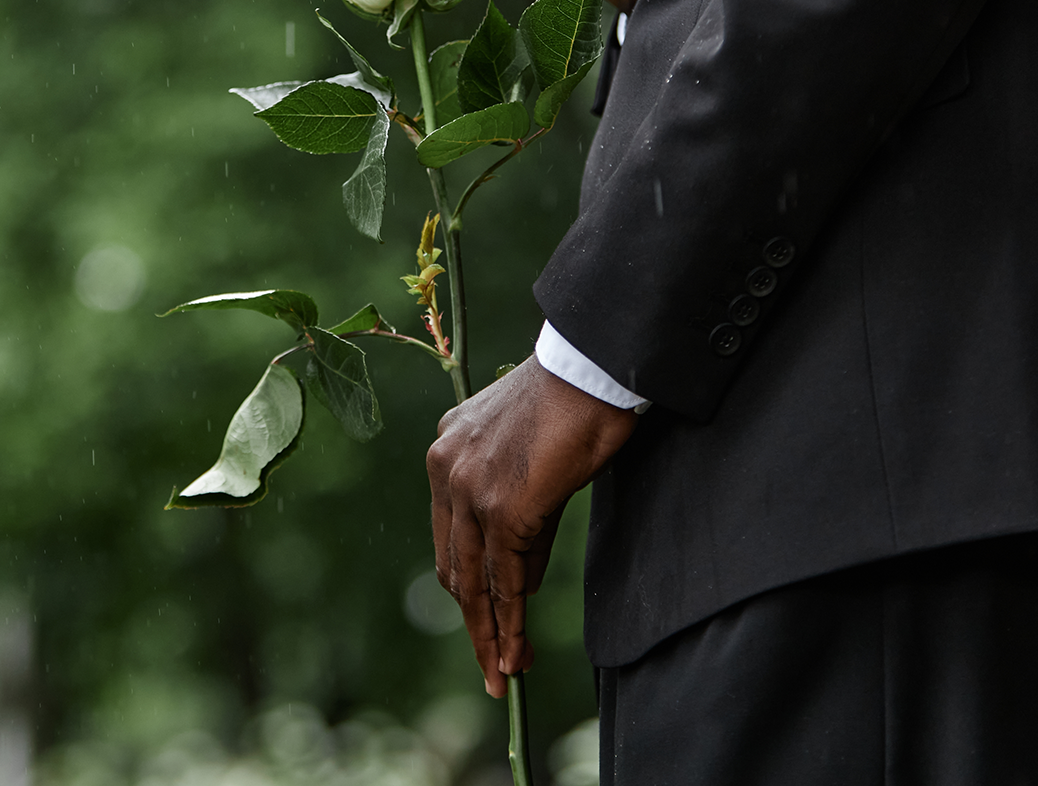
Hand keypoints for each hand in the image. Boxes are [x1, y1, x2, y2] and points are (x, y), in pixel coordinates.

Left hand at [426, 357, 636, 695]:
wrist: (592, 367)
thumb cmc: (576, 403)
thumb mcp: (534, 461)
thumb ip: (522, 519)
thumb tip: (521, 582)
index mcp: (448, 451)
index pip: (452, 536)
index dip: (470, 585)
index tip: (484, 623)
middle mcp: (446, 468)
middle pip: (454, 565)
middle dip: (476, 619)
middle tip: (497, 660)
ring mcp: (469, 488)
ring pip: (472, 580)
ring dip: (488, 631)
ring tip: (506, 670)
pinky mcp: (502, 507)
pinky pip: (502, 579)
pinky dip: (508, 620)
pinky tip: (515, 649)